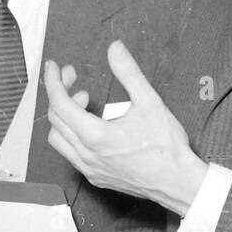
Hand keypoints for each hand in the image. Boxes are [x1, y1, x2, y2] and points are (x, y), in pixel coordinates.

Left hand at [45, 40, 208, 214]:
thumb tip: (114, 48)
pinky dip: (71, 135)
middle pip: (55, 119)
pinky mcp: (95, 178)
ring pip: (58, 140)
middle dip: (60, 94)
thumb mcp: (149, 102)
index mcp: (95, 135)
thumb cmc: (166, 145)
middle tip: (74, 78)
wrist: (178, 183)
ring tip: (85, 103)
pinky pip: (70, 154)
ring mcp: (89, 169)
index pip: (59, 103)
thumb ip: (128, 72)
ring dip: (63, 117)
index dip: (53, 81)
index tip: (55, 66)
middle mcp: (85, 154)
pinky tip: (91, 127)